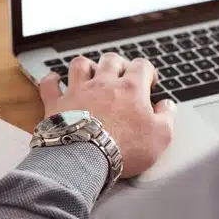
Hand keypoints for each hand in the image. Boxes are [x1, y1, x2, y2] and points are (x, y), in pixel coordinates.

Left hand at [38, 53, 175, 178]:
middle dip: (118, 64)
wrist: (87, 159)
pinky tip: (55, 80)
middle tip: (121, 75)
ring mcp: (78, 91)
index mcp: (130, 89)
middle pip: (111, 60)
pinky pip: (50, 84)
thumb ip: (167, 117)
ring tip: (91, 74)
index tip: (149, 81)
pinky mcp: (57, 104)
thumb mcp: (161, 137)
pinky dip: (52, 80)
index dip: (148, 71)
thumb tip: (168, 106)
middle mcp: (103, 84)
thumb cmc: (125, 148)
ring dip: (87, 66)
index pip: (142, 66)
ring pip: (80, 64)